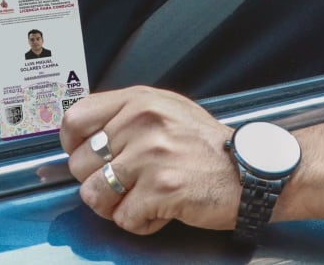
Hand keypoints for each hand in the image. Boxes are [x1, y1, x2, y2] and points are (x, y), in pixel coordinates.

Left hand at [59, 86, 238, 234]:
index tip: (85, 158)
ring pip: (94, 194)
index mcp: (139, 101)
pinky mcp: (161, 188)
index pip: (75, 120)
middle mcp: (142, 122)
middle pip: (79, 164)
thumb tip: (82, 138)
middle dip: (98, 182)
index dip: (72, 146)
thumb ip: (125, 116)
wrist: (251, 172)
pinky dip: (141, 222)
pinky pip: (124, 218)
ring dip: (115, 206)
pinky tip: (162, 210)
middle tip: (127, 184)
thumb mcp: (165, 111)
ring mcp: (151, 155)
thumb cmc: (206, 146)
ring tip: (142, 199)